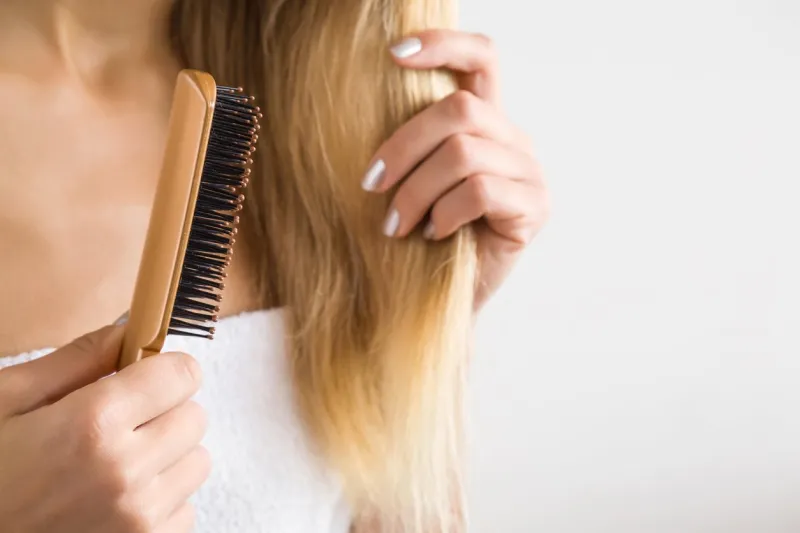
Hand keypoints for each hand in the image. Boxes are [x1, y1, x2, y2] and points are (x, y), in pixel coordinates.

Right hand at [0, 326, 207, 532]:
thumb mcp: (7, 400)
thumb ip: (78, 360)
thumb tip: (130, 329)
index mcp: (93, 423)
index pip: (182, 375)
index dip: (163, 370)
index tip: (143, 377)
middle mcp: (126, 471)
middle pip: (194, 417)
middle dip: (164, 411)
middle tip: (120, 424)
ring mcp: (138, 517)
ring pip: (196, 462)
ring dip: (167, 457)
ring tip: (116, 464)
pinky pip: (186, 509)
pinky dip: (162, 501)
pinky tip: (118, 500)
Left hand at [362, 30, 548, 307]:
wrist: (441, 299)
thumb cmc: (420, 237)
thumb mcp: (411, 179)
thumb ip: (411, 142)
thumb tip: (362, 100)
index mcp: (486, 122)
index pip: (481, 58)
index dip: (444, 45)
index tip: (393, 54)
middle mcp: (514, 139)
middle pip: (459, 110)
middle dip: (403, 146)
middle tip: (371, 185)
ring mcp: (529, 173)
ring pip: (463, 153)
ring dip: (416, 191)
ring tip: (397, 225)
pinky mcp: (534, 209)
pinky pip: (478, 192)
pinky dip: (444, 214)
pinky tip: (434, 235)